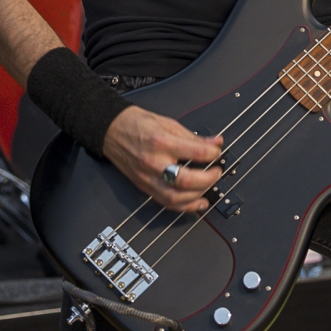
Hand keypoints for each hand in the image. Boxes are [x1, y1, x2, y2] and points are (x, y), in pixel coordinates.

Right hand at [103, 105, 223, 212]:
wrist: (112, 131)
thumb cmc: (138, 124)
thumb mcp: (168, 123)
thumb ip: (193, 137)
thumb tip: (215, 143)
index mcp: (161, 142)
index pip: (195, 152)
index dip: (213, 153)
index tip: (217, 152)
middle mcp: (154, 162)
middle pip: (186, 180)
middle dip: (208, 179)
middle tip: (217, 172)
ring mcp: (148, 178)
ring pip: (176, 197)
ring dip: (198, 195)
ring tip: (209, 187)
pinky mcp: (144, 187)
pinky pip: (166, 203)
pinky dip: (185, 207)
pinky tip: (198, 203)